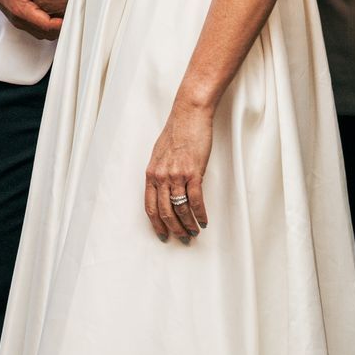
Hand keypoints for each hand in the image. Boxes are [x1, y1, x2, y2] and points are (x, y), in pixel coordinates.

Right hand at [0, 0, 69, 38]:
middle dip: (61, 28)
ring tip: (67, 16)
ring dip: (55, 28)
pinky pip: (37, 30)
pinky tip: (55, 15)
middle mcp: (19, 20)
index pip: (45, 25)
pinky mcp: (20, 20)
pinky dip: (48, 26)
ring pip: (42, 34)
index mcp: (20, 9)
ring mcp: (19, 22)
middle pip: (46, 33)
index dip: (61, 24)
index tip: (73, 17)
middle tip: (74, 16)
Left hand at [144, 99, 213, 241]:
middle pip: (164, 211)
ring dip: (188, 224)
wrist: (188, 116)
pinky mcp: (193, 172)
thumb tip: (162, 190)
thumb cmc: (176, 134)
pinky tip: (204, 221)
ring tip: (194, 232)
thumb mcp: (160, 155)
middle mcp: (161, 177)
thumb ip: (160, 173)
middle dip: (173, 229)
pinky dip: (200, 214)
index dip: (156, 224)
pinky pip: (195, 200)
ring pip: (180, 209)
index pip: (149, 206)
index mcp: (151, 174)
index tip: (162, 235)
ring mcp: (176, 175)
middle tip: (182, 238)